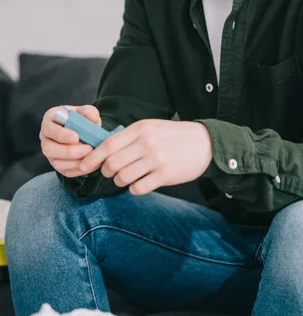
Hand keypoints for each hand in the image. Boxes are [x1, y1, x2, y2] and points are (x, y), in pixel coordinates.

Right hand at [40, 105, 98, 176]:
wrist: (85, 132)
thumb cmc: (82, 119)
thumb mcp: (87, 111)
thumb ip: (89, 112)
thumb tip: (90, 117)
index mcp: (50, 120)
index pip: (49, 128)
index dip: (61, 134)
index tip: (76, 138)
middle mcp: (46, 138)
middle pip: (48, 149)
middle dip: (69, 151)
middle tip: (88, 149)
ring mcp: (50, 153)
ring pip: (56, 162)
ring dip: (75, 162)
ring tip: (91, 157)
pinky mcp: (58, 164)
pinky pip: (65, 171)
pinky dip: (79, 169)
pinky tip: (91, 164)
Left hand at [79, 119, 212, 194]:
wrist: (205, 143)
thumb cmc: (174, 135)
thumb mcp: (151, 127)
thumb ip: (129, 136)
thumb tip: (102, 150)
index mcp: (141, 129)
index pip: (108, 145)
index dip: (93, 157)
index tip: (83, 165)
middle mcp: (147, 143)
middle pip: (112, 163)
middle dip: (106, 171)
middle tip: (110, 172)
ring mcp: (156, 160)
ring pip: (123, 177)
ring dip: (119, 181)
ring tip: (126, 178)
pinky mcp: (165, 175)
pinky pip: (138, 188)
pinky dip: (134, 188)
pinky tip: (140, 183)